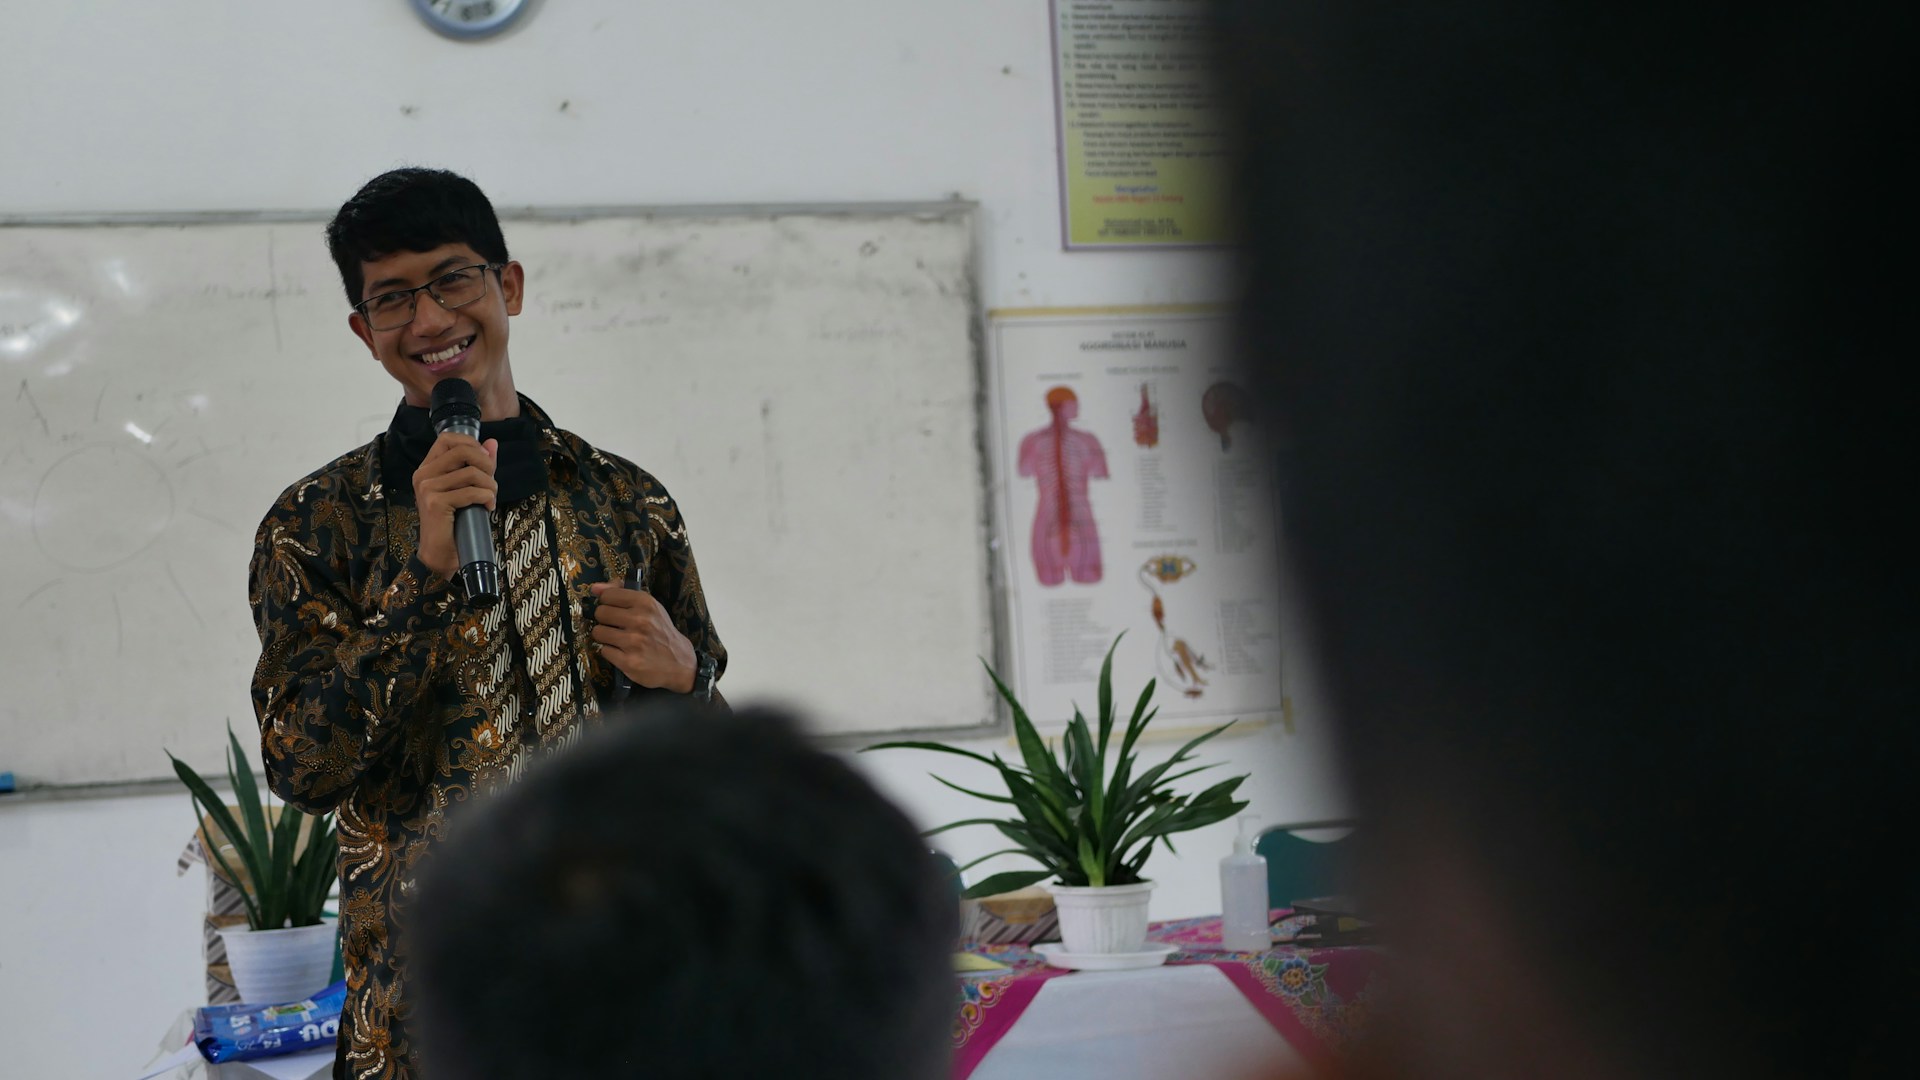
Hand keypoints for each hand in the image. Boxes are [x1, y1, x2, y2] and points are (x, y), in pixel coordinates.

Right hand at [412, 434, 498, 580]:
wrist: (440, 553)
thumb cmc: (455, 521)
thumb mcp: (467, 488)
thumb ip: (478, 465)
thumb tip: (492, 443)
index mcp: (427, 468)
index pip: (448, 438)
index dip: (471, 444)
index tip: (484, 460)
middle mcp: (423, 474)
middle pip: (463, 451)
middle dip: (486, 464)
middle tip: (492, 482)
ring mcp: (427, 488)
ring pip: (471, 473)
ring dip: (490, 485)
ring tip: (490, 498)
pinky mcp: (435, 503)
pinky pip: (471, 491)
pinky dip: (486, 498)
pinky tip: (488, 507)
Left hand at [589, 582, 695, 691]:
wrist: (680, 662)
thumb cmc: (661, 632)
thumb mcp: (650, 607)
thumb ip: (622, 593)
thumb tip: (595, 588)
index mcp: (645, 603)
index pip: (608, 595)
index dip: (608, 603)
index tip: (615, 609)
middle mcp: (640, 620)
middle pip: (600, 613)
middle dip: (605, 620)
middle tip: (617, 626)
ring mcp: (634, 642)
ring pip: (598, 632)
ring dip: (605, 637)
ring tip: (619, 640)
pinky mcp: (628, 662)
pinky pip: (603, 651)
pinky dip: (611, 652)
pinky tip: (623, 652)